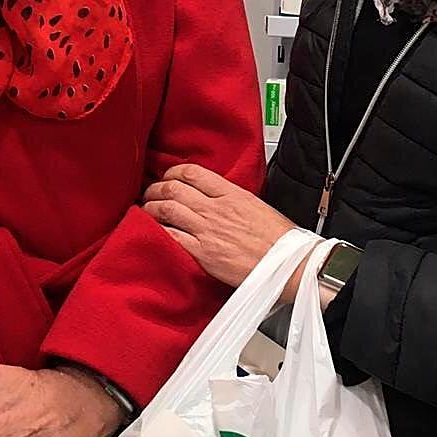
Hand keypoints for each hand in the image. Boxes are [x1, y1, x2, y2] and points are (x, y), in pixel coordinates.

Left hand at [143, 164, 297, 293]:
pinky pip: (172, 238)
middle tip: (150, 193)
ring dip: (151, 208)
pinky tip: (152, 232)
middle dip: (156, 189)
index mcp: (231, 194)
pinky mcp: (203, 253)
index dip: (173, 173)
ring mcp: (207, 231)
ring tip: (146, 210)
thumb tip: (219, 199)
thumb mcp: (257, 206)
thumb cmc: (280, 240)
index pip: (193, 173)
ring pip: (168, 210)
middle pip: (174, 189)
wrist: (289, 264)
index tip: (168, 177)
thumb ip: (233, 200)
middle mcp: (216, 209)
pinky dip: (158, 232)